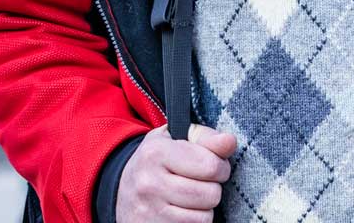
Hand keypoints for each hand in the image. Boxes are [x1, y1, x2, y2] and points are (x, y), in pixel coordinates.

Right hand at [117, 124, 235, 222]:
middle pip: (211, 194)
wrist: (123, 190)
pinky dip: (195, 222)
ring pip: (205, 217)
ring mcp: (150, 211)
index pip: (211, 165)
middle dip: (212, 188)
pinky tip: (182, 211)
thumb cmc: (157, 160)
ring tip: (190, 197)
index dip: (220, 166)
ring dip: (205, 208)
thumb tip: (229, 141)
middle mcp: (150, 182)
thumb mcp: (176, 139)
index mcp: (156, 152)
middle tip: (200, 182)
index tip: (212, 166)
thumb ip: (206, 138)